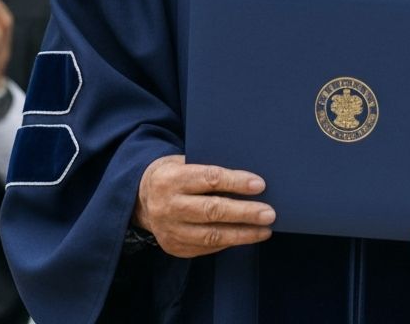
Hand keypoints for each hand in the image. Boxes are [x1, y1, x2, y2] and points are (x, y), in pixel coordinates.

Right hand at [134, 155, 274, 257]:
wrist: (140, 198)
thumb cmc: (174, 173)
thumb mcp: (184, 162)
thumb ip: (208, 169)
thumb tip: (248, 177)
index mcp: (171, 178)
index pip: (209, 179)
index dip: (236, 182)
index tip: (260, 185)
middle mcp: (168, 206)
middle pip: (212, 211)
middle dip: (244, 213)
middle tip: (269, 213)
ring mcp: (169, 230)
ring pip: (211, 235)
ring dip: (242, 234)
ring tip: (265, 229)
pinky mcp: (173, 247)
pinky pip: (206, 247)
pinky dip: (228, 242)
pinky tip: (245, 236)